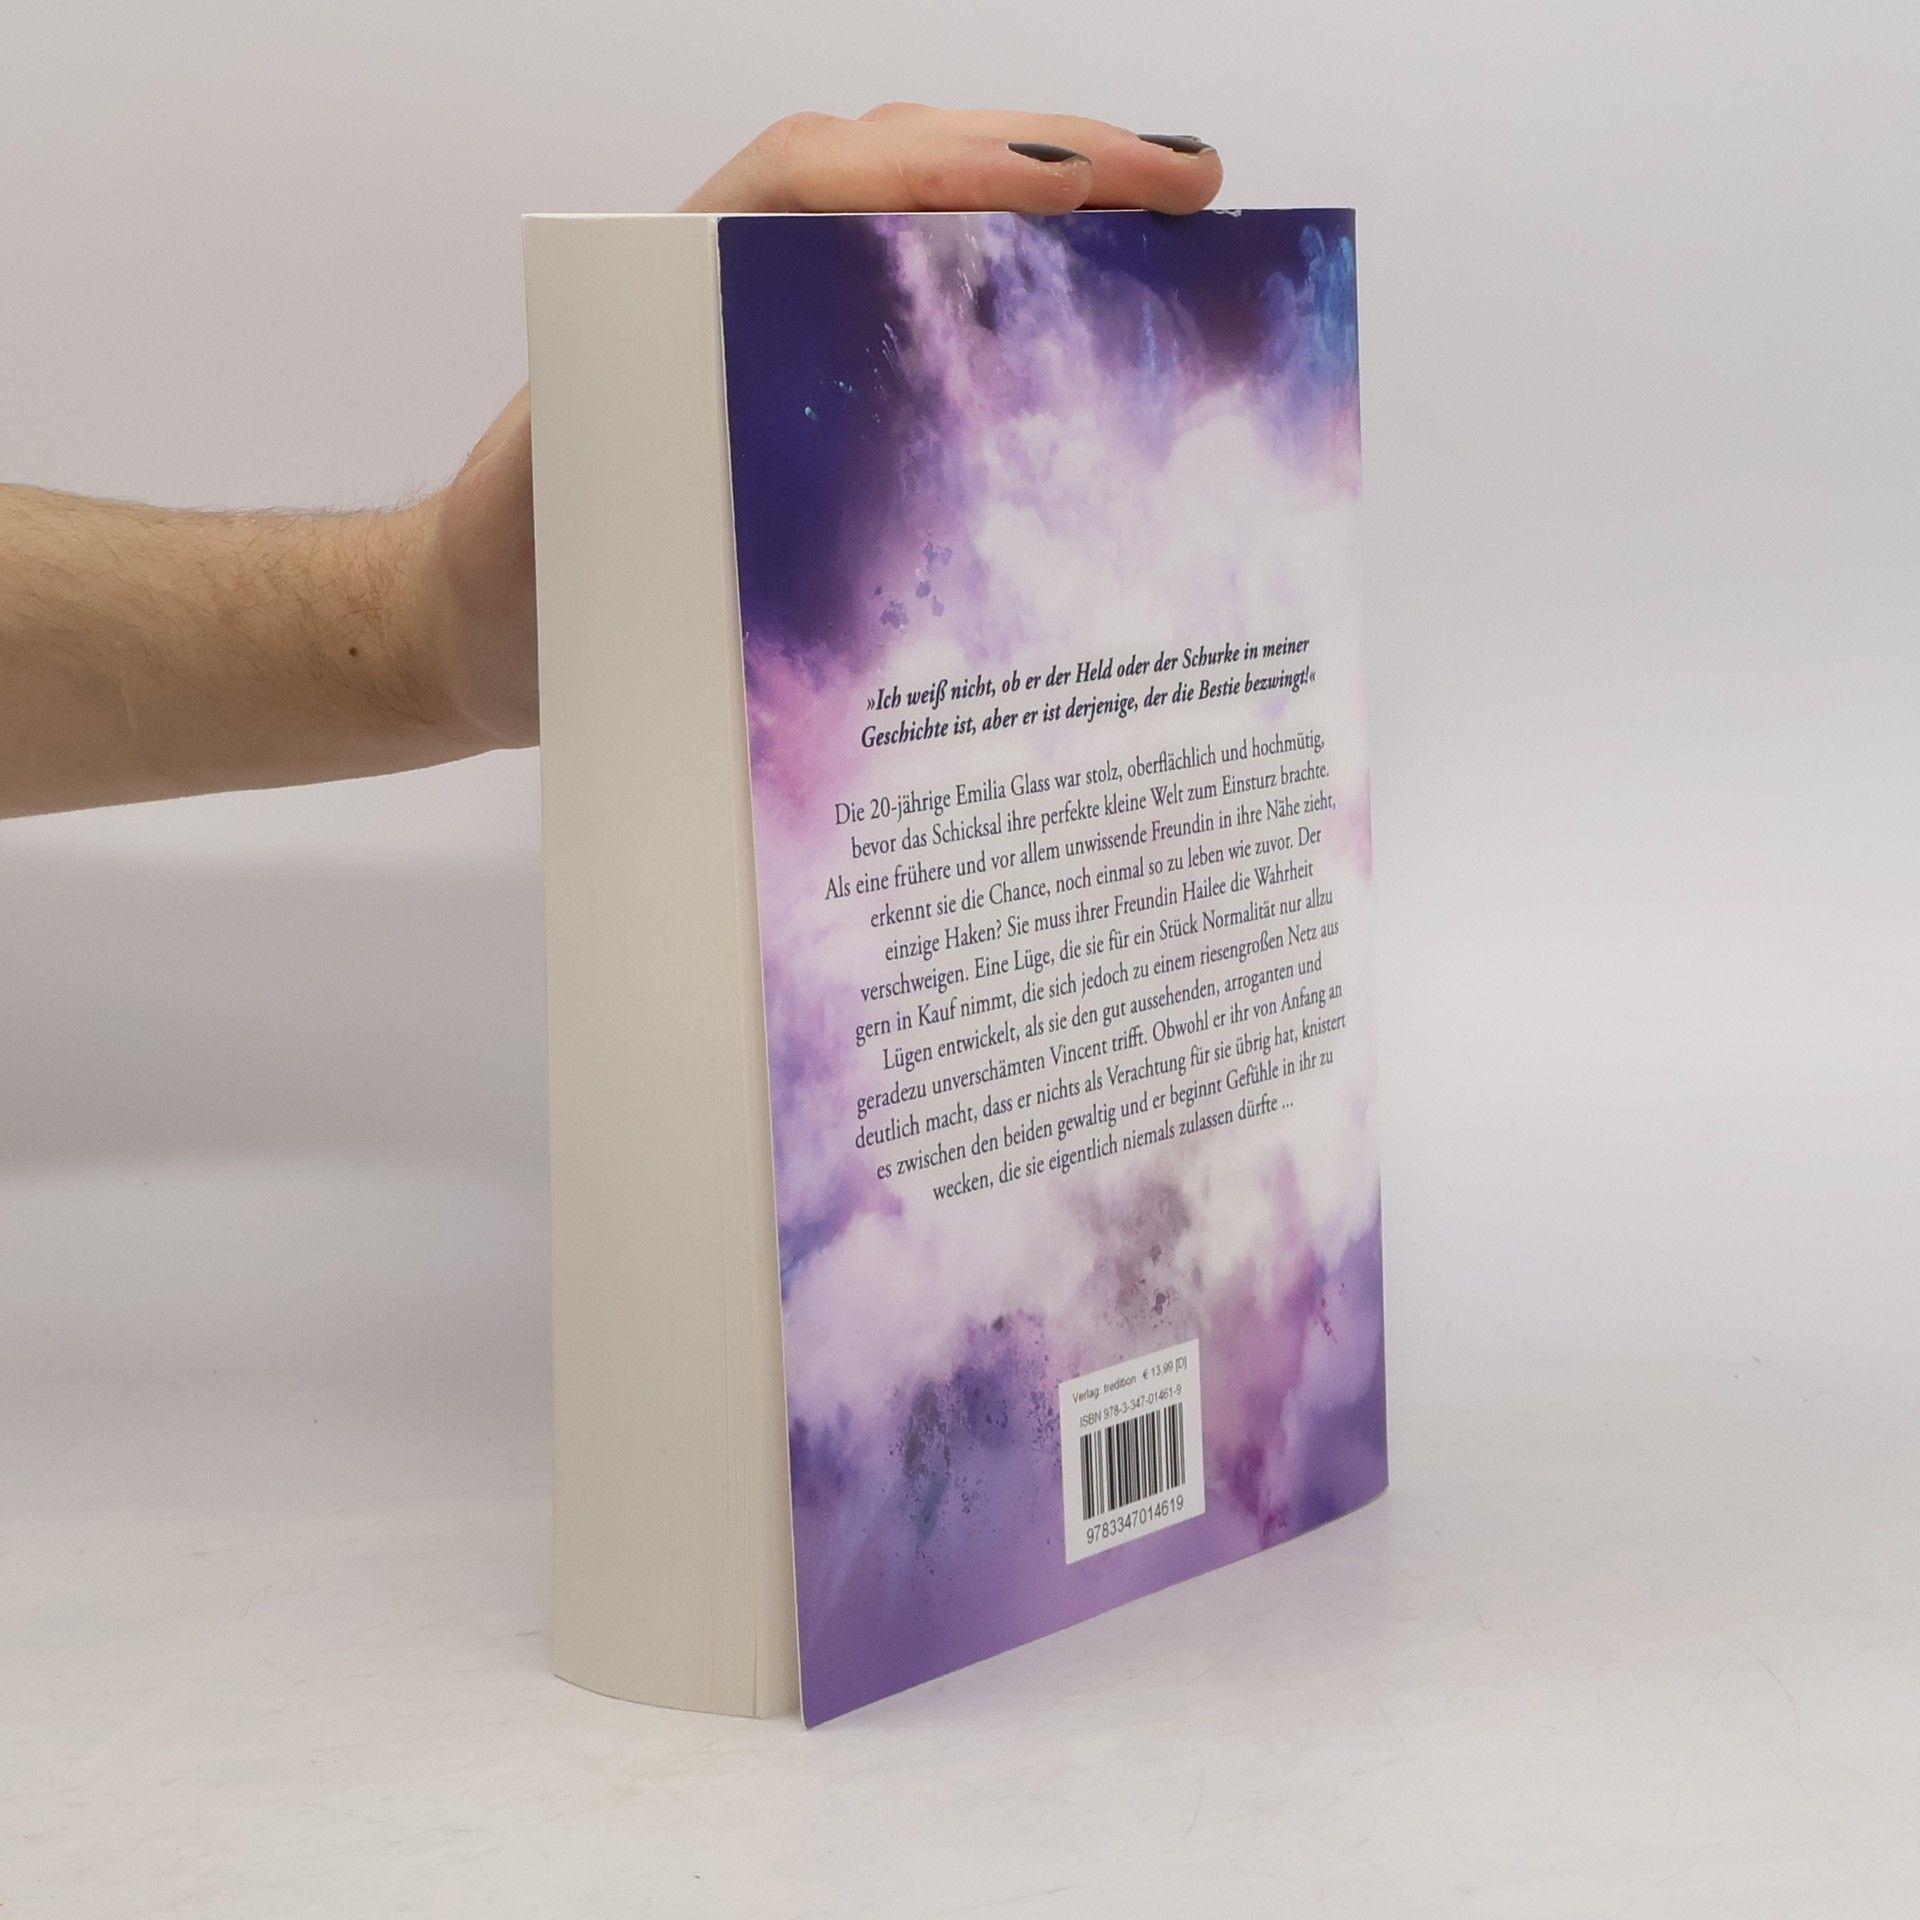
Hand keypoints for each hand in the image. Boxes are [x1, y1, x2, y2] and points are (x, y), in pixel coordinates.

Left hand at [426, 106, 1222, 749]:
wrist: (481, 625)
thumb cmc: (517, 569)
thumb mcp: (557, 511)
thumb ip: (625, 458)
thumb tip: (748, 439)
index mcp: (676, 286)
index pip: (823, 183)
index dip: (952, 173)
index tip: (1074, 187)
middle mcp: (739, 280)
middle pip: (903, 169)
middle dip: (1050, 161)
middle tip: (1186, 182)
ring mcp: (780, 325)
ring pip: (926, 221)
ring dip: (1051, 208)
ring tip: (1174, 213)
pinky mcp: (809, 387)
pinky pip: (922, 306)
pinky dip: (1016, 292)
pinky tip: (1098, 305)